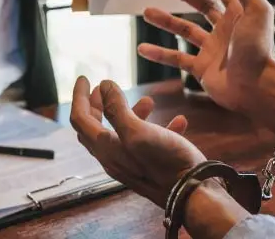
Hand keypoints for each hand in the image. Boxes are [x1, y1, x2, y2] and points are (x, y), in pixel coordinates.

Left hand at [70, 77, 204, 207]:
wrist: (195, 196)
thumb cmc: (167, 163)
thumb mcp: (139, 131)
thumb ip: (117, 109)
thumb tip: (104, 85)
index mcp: (106, 148)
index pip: (80, 119)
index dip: (79, 96)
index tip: (84, 77)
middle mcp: (114, 158)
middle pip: (95, 128)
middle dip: (96, 104)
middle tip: (101, 87)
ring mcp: (131, 164)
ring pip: (122, 133)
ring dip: (131, 113)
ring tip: (148, 100)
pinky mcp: (150, 168)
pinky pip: (148, 143)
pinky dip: (157, 128)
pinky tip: (178, 121)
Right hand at [138, 0, 274, 113]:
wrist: (256, 86)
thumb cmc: (258, 48)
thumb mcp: (256, 10)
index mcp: (239, 14)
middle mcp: (225, 30)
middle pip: (203, 7)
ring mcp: (212, 50)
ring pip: (185, 31)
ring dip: (166, 21)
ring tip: (147, 12)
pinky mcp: (202, 68)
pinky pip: (177, 58)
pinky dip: (159, 53)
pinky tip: (142, 48)